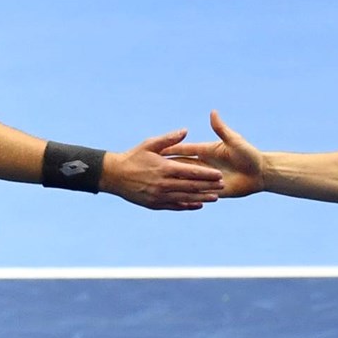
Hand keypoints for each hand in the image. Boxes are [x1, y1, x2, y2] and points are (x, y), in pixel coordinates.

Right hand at [103, 129, 224, 209]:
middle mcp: (163, 183)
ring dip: (202, 198)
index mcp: (164, 167)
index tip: (219, 174)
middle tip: (223, 186)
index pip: (191, 172)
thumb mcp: (149, 144)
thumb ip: (169, 139)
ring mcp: (159, 196)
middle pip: (191, 186)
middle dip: (208, 186)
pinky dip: (187, 206)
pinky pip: (174, 206)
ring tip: (216, 198)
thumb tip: (185, 131)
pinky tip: (198, 205)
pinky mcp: (155, 204)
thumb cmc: (132, 157)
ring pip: (185, 198)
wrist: (114, 175)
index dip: (206, 174)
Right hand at [162, 111, 264, 196]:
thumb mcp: (235, 141)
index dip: (172, 150)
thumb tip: (213, 112)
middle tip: (151, 169)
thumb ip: (221, 129)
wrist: (261, 174)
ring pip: (187, 182)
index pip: (185, 151)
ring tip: (159, 186)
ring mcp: (207, 179)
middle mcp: (204, 166)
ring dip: (175, 182)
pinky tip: (175, 199)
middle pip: (183, 167)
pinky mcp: (212, 191)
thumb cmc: (250, 155)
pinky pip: (196, 195)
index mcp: (206, 152)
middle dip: (168, 167)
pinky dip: (187, 197)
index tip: (158, 150)